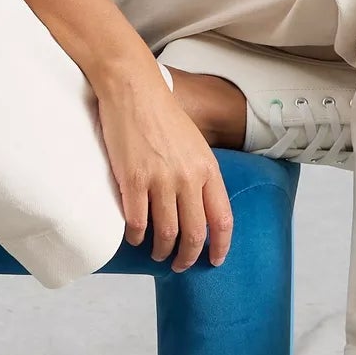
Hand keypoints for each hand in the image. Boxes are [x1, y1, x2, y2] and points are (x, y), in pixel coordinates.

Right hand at [91, 60, 234, 270]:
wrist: (134, 90)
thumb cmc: (162, 114)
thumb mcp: (195, 143)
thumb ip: (200, 173)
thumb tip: (199, 204)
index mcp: (208, 169)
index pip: (222, 219)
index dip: (220, 246)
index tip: (215, 260)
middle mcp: (188, 178)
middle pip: (195, 234)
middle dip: (188, 257)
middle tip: (181, 265)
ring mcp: (161, 180)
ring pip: (166, 233)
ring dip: (162, 251)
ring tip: (158, 254)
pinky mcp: (133, 180)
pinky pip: (137, 222)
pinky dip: (136, 236)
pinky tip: (134, 238)